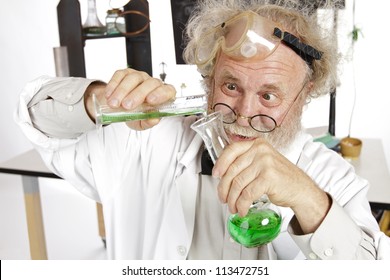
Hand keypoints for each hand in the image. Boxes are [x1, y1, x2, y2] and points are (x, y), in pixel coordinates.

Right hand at [94, 68, 175, 129]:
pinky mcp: (126, 73)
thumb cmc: (136, 116)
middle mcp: (153, 83)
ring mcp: (140, 76)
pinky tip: (109, 96)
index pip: (168, 91)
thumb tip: (154, 119)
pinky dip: (113, 85)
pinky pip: (120, 75)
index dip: (161, 94)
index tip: (150, 101)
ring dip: (122, 91)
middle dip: (137, 95)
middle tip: (126, 106)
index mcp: (163, 96)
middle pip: (150, 83)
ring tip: (114, 104)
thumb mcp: (142, 123)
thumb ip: (148, 122)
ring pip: (134, 78)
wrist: (121, 110)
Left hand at [213, 138, 329, 232]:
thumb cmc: (280, 177)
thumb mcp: (262, 162)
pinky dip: (242, 204)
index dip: (220, 164)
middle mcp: (260, 151)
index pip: (231, 150)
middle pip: (232, 170)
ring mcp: (265, 163)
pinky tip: (242, 209)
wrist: (301, 189)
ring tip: (233, 206)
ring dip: (232, 199)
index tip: (215, 175)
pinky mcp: (269, 177)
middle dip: (224, 188)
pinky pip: (247, 194)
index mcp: (257, 144)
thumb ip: (245, 162)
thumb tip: (222, 173)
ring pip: (238, 184)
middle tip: (223, 198)